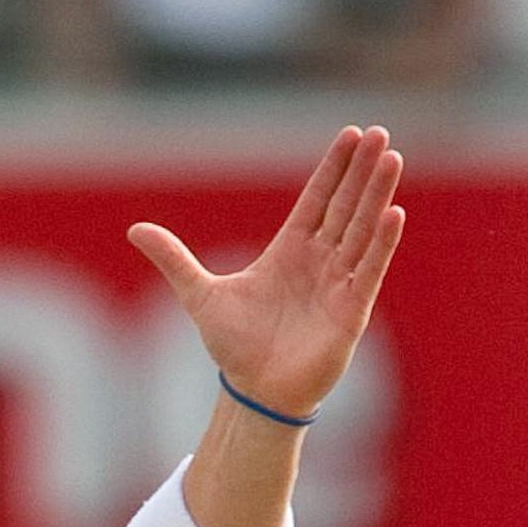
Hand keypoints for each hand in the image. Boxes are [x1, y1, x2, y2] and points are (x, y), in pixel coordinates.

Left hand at [133, 125, 405, 421]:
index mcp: (289, 250)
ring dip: (378, 195)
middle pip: (345, 206)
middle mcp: (319, 261)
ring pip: (362, 229)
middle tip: (380, 134)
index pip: (318, 199)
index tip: (351, 135)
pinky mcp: (351, 311)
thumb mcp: (199, 295)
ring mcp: (338, 284)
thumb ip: (173, 259)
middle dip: (363, 171)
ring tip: (392, 159)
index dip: (334, 168)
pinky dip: (382, 243)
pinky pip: (370, 269)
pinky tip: (394, 212)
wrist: (255, 392)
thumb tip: (134, 229)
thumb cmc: (234, 346)